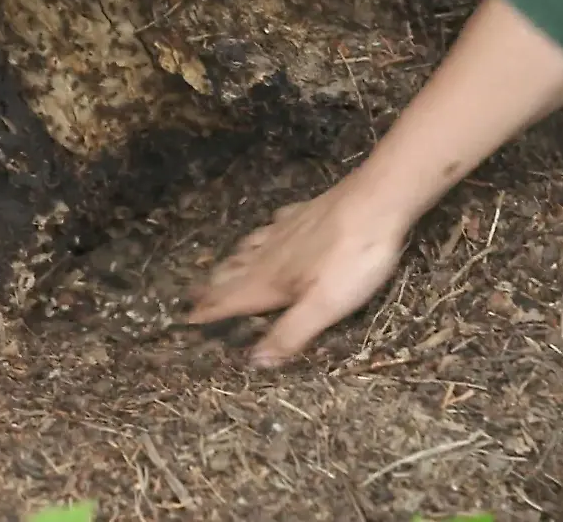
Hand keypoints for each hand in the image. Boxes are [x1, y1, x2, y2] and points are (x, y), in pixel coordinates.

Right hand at [185, 184, 408, 367]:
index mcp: (270, 282)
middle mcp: (270, 256)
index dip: (208, 312)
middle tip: (193, 296)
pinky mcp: (304, 214)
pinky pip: (272, 226)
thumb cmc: (352, 258)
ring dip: (231, 262)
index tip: (186, 320)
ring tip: (220, 268)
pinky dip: (261, 234)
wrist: (377, 201)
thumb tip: (256, 362)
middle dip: (212, 287)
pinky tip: (267, 230)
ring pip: (248, 249)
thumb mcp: (325, 306)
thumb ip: (290, 334)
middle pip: (233, 274)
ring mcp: (285, 232)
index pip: (230, 300)